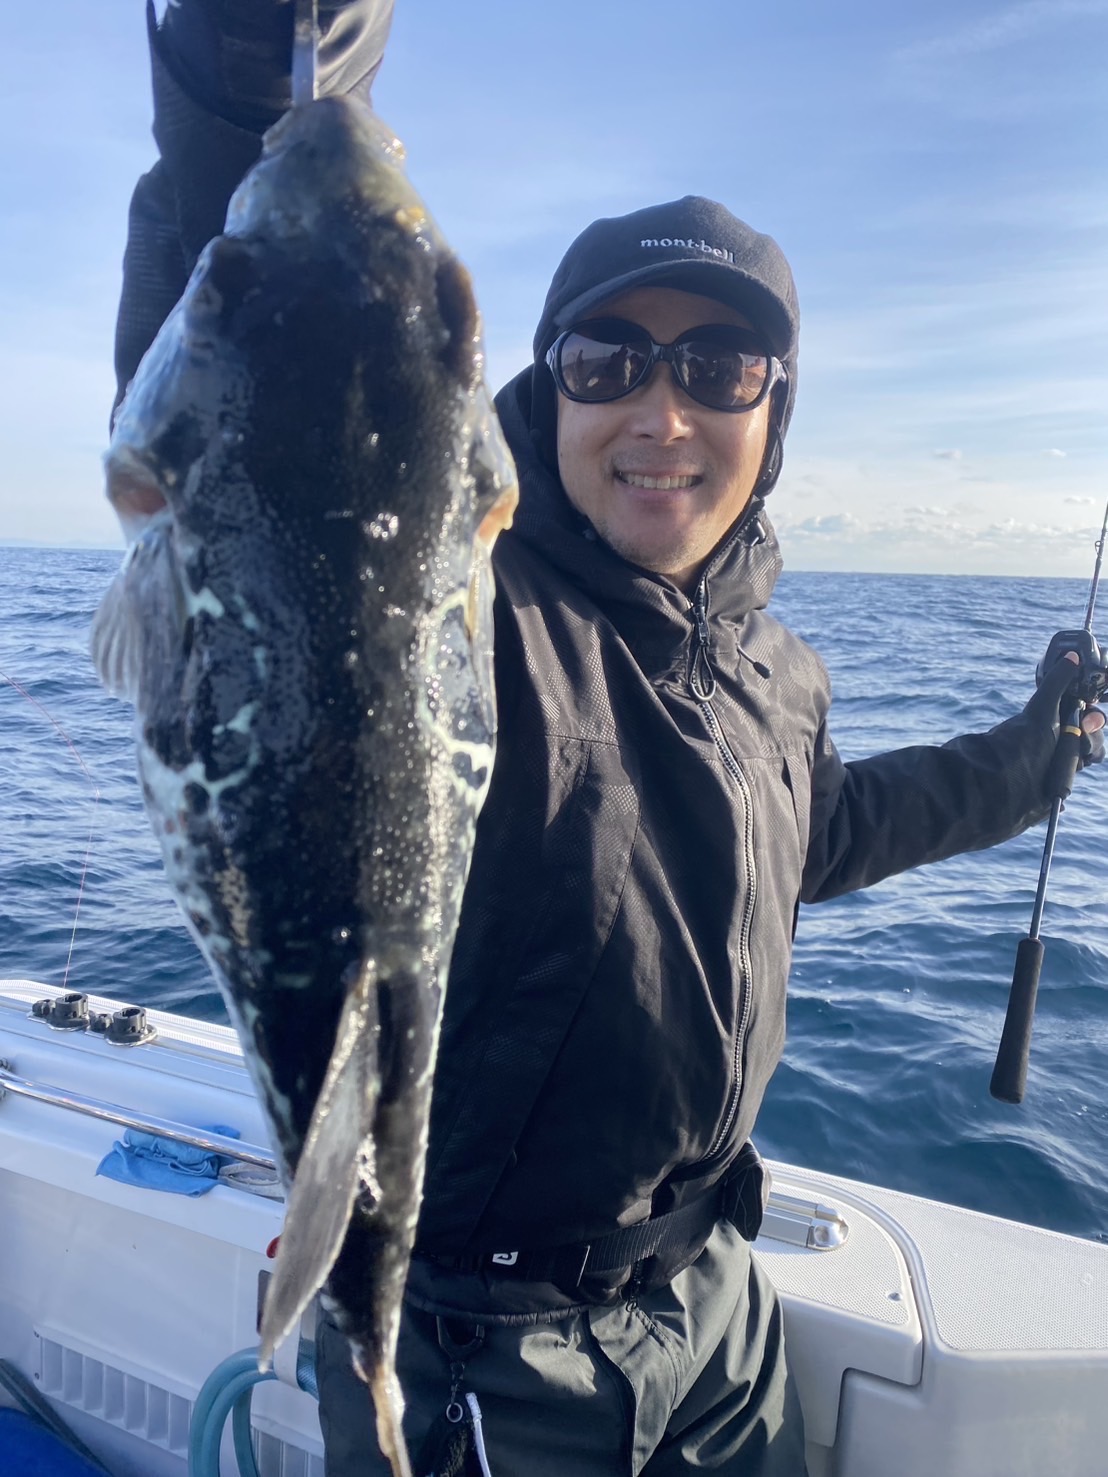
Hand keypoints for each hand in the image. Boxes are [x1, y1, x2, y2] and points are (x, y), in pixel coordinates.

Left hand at [1027, 650, 1104, 770]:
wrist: (1011, 776)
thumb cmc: (1026, 738)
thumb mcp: (1043, 706)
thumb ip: (1057, 682)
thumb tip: (1072, 656)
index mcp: (1058, 717)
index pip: (1089, 714)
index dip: (1093, 716)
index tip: (1087, 713)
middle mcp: (1062, 735)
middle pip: (1095, 733)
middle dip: (1091, 735)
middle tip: (1080, 733)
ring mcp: (1063, 756)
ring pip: (1094, 751)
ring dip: (1087, 751)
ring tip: (1070, 753)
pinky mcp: (1062, 776)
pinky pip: (1083, 768)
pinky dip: (1078, 767)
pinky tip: (1068, 767)